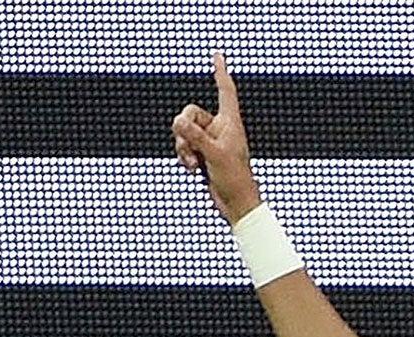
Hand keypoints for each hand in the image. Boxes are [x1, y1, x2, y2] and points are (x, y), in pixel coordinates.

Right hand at [172, 52, 262, 223]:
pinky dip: (184, 156)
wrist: (236, 204)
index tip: (218, 55)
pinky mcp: (202, 154)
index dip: (221, 72)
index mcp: (230, 123)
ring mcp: (210, 141)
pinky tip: (193, 169)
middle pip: (191, 113)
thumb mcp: (213, 154)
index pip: (225, 91)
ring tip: (194, 163)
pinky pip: (184, 146)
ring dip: (183, 147)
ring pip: (183, 131)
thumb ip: (194, 136)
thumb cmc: (234, 179)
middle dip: (184, 130)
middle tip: (190, 148)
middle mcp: (220, 128)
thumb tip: (177, 121)